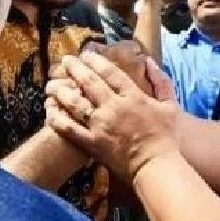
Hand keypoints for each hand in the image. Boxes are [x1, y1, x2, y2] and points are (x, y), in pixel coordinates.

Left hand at [45, 52, 180, 181]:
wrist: (155, 167)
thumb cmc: (165, 137)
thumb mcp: (170, 105)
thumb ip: (161, 82)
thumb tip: (148, 61)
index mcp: (133, 96)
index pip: (110, 72)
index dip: (96, 60)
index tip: (86, 54)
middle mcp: (114, 107)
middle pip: (89, 83)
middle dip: (75, 69)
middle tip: (65, 61)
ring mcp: (100, 126)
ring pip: (75, 103)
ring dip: (61, 91)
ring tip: (51, 84)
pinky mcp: (92, 143)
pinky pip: (70, 129)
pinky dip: (57, 118)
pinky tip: (49, 110)